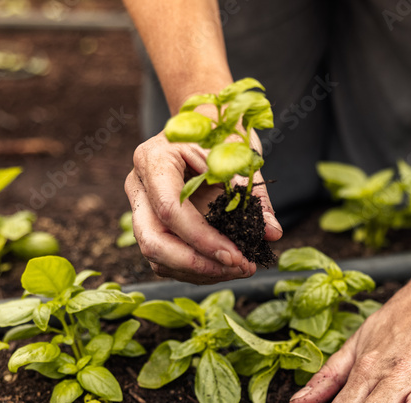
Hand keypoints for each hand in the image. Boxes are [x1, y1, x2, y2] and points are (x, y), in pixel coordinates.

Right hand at [124, 131, 282, 284]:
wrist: (204, 123)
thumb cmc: (220, 132)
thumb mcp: (238, 155)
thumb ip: (253, 195)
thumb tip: (272, 233)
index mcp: (154, 160)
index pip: (170, 210)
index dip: (202, 239)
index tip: (236, 255)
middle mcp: (139, 186)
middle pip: (153, 240)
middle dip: (197, 264)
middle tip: (239, 267)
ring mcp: (141, 207)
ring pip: (157, 256)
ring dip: (200, 271)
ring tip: (240, 268)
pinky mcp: (151, 224)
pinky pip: (165, 258)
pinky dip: (196, 269)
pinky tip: (225, 266)